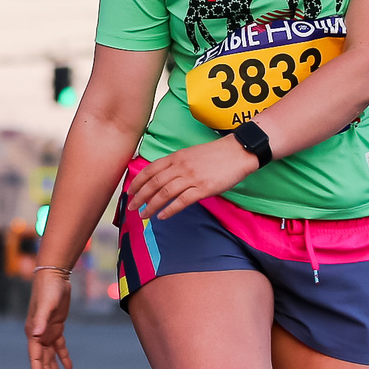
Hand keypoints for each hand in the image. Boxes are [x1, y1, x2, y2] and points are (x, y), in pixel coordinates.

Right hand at [25, 267, 74, 368]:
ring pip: (50, 358)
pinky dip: (63, 358)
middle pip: (42, 363)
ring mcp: (47, 332)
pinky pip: (59, 347)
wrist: (54, 276)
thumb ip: (41, 320)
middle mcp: (38, 335)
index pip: (35, 360)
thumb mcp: (47, 304)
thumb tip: (36, 335)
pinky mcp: (56, 327)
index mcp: (33, 333)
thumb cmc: (48, 289)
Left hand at [124, 135, 257, 224]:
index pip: (151, 170)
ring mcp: (191, 177)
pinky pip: (182, 201)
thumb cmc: (216, 154)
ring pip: (165, 193)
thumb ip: (177, 164)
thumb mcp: (191, 154)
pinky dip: (170, 210)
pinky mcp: (203, 188)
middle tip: (131, 207)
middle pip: (154, 183)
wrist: (238, 152)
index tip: (130, 192)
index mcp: (176, 157)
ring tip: (143, 215)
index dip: (138, 182)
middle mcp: (180, 167)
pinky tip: (163, 216)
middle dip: (140, 196)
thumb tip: (164, 177)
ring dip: (151, 206)